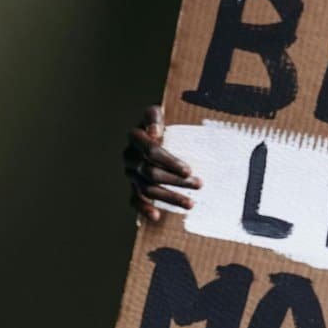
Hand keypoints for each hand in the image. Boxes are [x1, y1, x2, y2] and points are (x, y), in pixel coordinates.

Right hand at [122, 104, 201, 220]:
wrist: (152, 129)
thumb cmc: (159, 121)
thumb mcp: (156, 112)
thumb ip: (154, 117)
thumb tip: (154, 132)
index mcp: (135, 138)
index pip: (152, 152)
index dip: (170, 161)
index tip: (189, 169)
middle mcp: (129, 157)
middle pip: (152, 173)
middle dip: (176, 181)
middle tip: (199, 185)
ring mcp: (130, 173)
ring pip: (147, 188)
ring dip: (169, 197)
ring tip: (190, 204)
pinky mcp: (132, 184)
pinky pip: (134, 200)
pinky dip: (144, 209)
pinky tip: (157, 216)